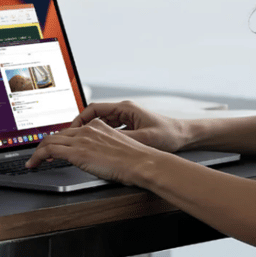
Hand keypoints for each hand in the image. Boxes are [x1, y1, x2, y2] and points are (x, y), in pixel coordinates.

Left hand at [25, 118, 158, 185]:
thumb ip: (103, 148)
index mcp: (98, 126)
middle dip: (45, 145)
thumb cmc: (136, 160)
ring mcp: (81, 139)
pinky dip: (37, 157)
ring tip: (33, 161)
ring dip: (38, 151)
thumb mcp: (117, 148)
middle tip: (39, 155)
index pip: (71, 130)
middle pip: (58, 134)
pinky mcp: (77, 151)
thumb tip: (96, 159)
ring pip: (50, 140)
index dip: (59, 139)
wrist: (142, 163)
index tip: (53, 147)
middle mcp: (87, 129)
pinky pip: (49, 150)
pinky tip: (34, 164)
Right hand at [71, 101, 187, 152]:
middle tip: (73, 139)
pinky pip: (109, 130)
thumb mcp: (144, 138)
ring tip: (83, 144)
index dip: (80, 119)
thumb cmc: (168, 134)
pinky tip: (99, 147)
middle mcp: (124, 111)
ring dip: (91, 133)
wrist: (183, 136)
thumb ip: (122, 139)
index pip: (94, 109)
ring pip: (101, 124)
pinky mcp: (129, 127)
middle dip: (82, 127)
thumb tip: (103, 142)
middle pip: (94, 116)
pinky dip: (102, 137)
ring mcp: (126, 118)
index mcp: (125, 109)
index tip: (72, 130)